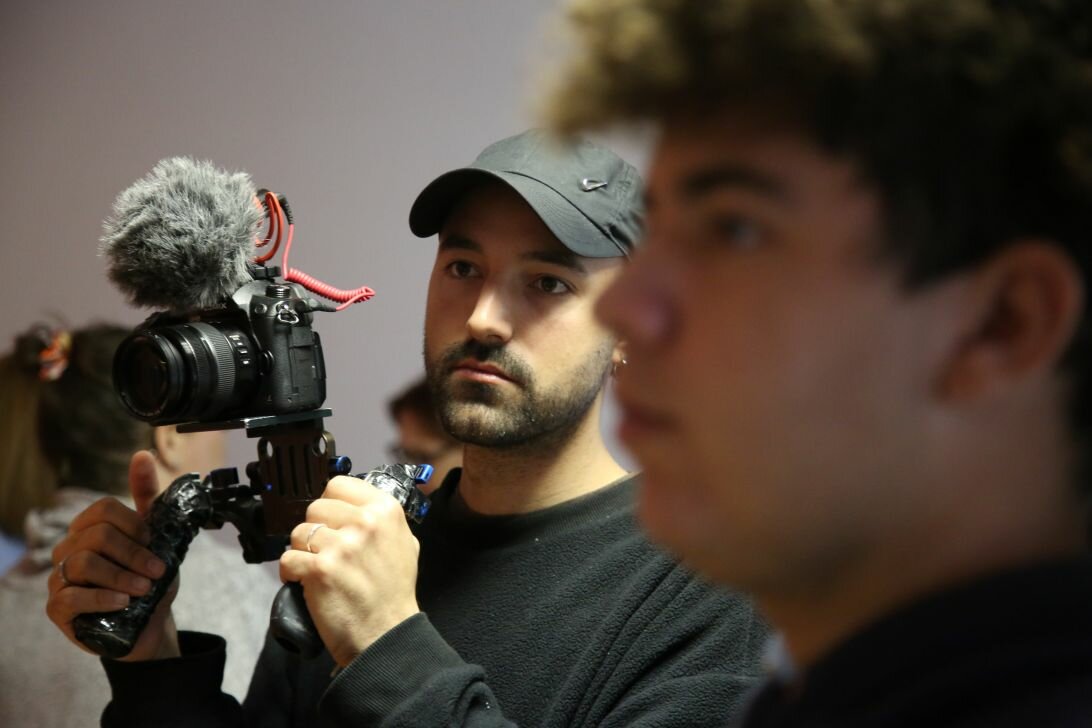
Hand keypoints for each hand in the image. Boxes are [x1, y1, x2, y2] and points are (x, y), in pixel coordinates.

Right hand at [46, 451, 180, 660]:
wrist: (149, 623)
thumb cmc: (148, 578)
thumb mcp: (156, 537)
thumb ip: (148, 497)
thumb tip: (142, 455)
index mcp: (91, 529)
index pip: (102, 509)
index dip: (133, 524)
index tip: (154, 540)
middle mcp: (70, 549)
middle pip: (96, 536)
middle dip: (133, 553)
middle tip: (156, 570)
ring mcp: (60, 578)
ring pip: (84, 563)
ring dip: (121, 576)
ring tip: (143, 589)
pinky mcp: (57, 608)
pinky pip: (70, 596)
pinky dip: (103, 597)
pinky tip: (123, 603)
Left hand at [280, 475, 420, 666]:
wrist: (386, 633)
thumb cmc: (394, 592)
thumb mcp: (405, 543)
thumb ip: (383, 519)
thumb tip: (357, 503)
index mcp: (386, 510)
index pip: (339, 485)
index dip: (331, 503)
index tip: (332, 520)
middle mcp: (365, 523)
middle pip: (315, 507)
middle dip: (316, 529)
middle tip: (327, 550)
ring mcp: (342, 546)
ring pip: (299, 532)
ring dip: (303, 551)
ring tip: (319, 567)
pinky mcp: (320, 570)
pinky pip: (288, 558)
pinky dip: (292, 572)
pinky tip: (307, 581)